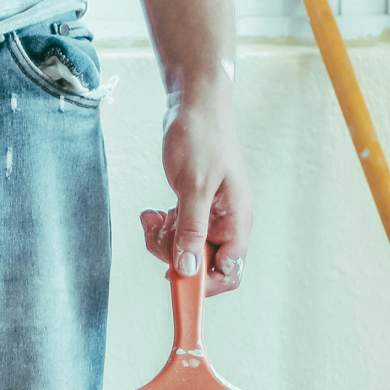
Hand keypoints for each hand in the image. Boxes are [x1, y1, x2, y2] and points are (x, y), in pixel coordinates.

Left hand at [140, 91, 251, 296]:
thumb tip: (188, 269)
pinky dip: (161, 226)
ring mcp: (209, 214)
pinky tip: (153, 212)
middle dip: (174, 253)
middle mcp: (226, 221)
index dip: (203, 283)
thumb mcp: (193, 187)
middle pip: (201, 262)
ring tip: (154, 216)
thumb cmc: (202, 139)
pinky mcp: (193, 205)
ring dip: (163, 239)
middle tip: (157, 233)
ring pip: (184, 247)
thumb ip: (191, 229)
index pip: (229, 271)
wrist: (195, 105)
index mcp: (236, 221)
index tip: (173, 278)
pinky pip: (176, 229)